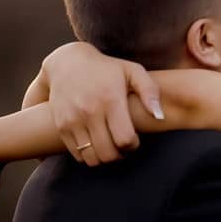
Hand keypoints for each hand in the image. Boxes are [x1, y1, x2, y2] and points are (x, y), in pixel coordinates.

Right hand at [42, 41, 161, 165]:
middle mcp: (89, 111)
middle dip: (119, 155)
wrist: (67, 63)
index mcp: (110, 99)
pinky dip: (88, 155)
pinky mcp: (61, 127)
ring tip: (109, 145)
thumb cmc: (107, 69)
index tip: (133, 138)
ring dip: (104, 157)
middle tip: (122, 145)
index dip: (133, 145)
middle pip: (108, 153)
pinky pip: (77, 155)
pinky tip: (95, 142)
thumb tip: (159, 116)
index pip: (125, 139)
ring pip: (92, 159)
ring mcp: (72, 120)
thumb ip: (150, 91)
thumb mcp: (132, 71)